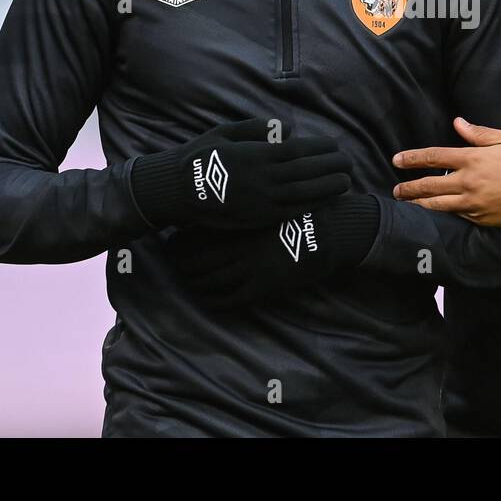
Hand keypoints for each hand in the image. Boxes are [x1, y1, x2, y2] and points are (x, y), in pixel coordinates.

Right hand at [130, 118, 352, 230]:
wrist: (177, 191)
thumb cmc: (201, 157)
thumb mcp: (226, 133)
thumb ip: (258, 128)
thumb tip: (288, 130)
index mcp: (257, 155)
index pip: (299, 150)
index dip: (321, 149)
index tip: (336, 145)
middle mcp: (264, 179)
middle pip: (308, 172)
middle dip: (332, 166)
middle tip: (350, 162)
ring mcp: (263, 201)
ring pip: (305, 194)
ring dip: (329, 187)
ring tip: (346, 181)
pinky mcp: (259, 219)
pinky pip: (292, 212)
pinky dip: (312, 205)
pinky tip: (326, 200)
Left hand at [165, 194, 380, 307]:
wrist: (328, 232)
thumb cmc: (297, 211)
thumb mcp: (266, 198)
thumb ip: (241, 203)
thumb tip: (215, 202)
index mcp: (237, 223)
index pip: (193, 237)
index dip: (178, 244)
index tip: (172, 244)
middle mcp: (236, 247)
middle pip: (193, 262)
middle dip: (178, 265)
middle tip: (173, 265)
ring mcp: (248, 269)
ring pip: (206, 282)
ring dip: (192, 284)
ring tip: (187, 282)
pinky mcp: (260, 288)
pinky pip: (227, 300)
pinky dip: (212, 301)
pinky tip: (209, 299)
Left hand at [391, 117, 500, 226]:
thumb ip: (480, 133)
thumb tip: (458, 123)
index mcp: (473, 159)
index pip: (434, 157)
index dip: (413, 158)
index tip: (397, 160)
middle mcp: (468, 182)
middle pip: (428, 185)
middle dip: (408, 187)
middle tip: (396, 190)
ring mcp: (472, 203)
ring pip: (437, 205)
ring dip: (418, 204)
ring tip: (406, 203)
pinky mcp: (480, 218)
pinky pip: (455, 216)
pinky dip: (441, 213)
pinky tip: (433, 212)